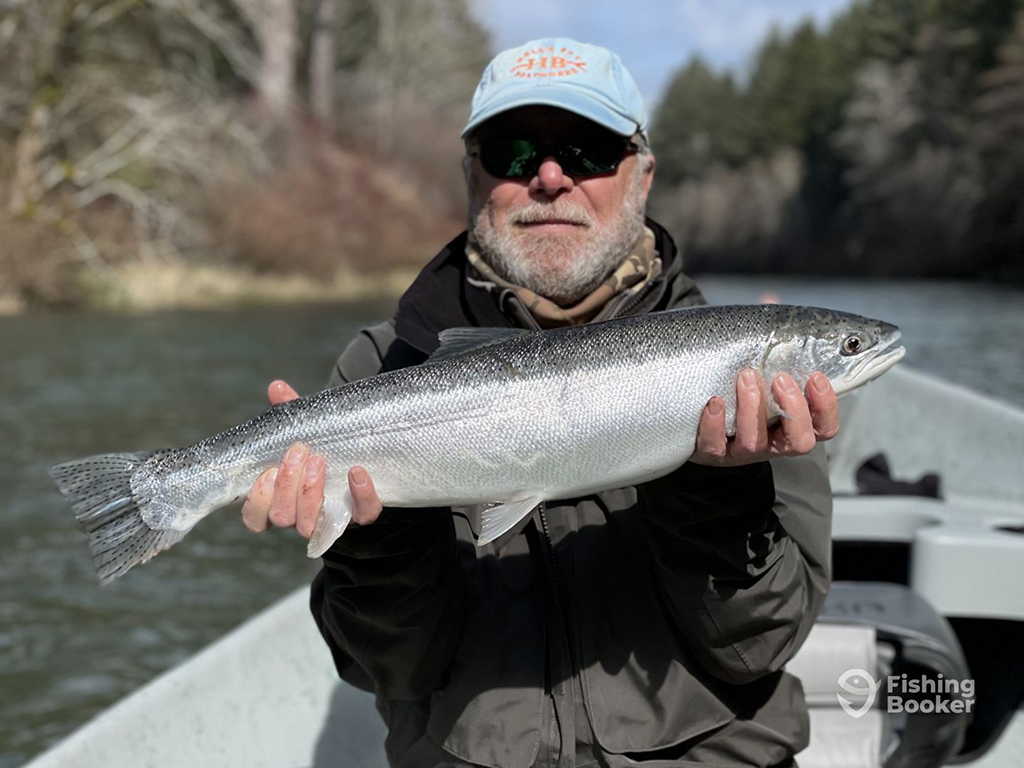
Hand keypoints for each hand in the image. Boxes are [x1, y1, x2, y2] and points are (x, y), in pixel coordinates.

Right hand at [240, 379, 383, 536]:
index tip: (268, 471)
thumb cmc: (322, 450)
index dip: (258, 500)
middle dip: (287, 485)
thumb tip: (277, 387)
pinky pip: (363, 515)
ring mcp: (330, 518)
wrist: (365, 465)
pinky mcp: (362, 514)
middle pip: (282, 516)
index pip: (255, 518)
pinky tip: (357, 472)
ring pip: (310, 524)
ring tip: (318, 461)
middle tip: (299, 452)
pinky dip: (360, 495)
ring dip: (310, 492)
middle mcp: (300, 516)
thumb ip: (289, 414)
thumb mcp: (306, 432)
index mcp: (279, 501)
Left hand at [690, 369, 838, 466]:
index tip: (815, 377)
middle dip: (794, 408)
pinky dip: (714, 424)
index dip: (825, 406)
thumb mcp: (769, 393)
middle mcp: (772, 445)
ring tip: (747, 378)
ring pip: (754, 441)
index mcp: (792, 430)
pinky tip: (715, 402)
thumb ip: (783, 378)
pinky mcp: (713, 453)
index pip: (824, 428)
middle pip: (799, 441)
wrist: (706, 437)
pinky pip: (714, 445)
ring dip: (752, 408)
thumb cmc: (745, 408)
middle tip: (781, 379)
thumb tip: (795, 344)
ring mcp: (743, 452)